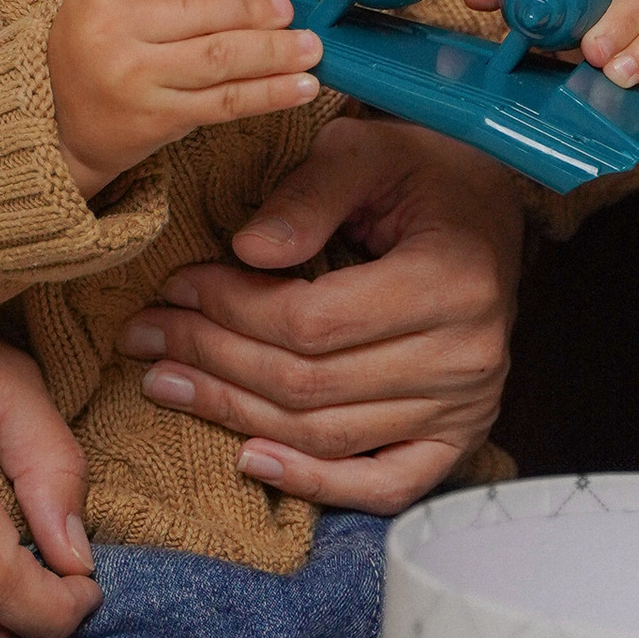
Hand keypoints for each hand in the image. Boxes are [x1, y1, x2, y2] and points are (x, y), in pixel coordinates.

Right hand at [46, 0, 321, 198]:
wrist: (62, 123)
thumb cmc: (101, 43)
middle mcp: (110, 34)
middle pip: (198, 11)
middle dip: (255, 9)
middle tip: (287, 10)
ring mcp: (134, 80)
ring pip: (220, 58)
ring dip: (276, 51)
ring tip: (310, 47)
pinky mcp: (159, 119)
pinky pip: (225, 103)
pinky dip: (271, 93)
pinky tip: (302, 86)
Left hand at [113, 115, 521, 511]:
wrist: (491, 208)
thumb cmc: (424, 171)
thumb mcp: (366, 152)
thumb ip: (306, 196)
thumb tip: (245, 250)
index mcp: (450, 281)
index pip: (313, 322)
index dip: (231, 309)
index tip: (177, 287)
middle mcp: (466, 356)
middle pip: (309, 383)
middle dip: (212, 358)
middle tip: (147, 335)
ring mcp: (465, 407)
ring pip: (326, 434)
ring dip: (235, 413)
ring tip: (167, 381)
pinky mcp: (457, 438)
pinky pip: (384, 485)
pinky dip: (315, 483)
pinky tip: (249, 458)